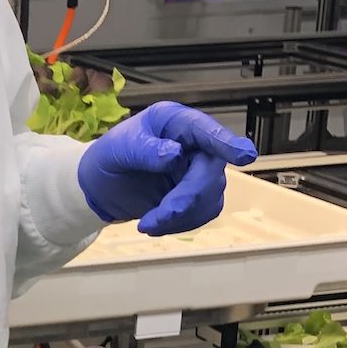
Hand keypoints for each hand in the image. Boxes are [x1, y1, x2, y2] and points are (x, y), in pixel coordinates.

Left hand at [78, 102, 256, 236]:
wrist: (101, 185)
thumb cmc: (110, 156)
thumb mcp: (119, 148)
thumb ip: (144, 149)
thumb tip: (174, 154)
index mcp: (177, 123)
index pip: (205, 131)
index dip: (225, 143)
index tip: (245, 156)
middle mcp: (195, 144)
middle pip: (210, 171)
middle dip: (188, 198)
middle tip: (159, 217)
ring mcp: (199, 170)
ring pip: (209, 196)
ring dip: (181, 216)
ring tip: (147, 223)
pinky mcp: (197, 195)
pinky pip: (203, 213)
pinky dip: (180, 224)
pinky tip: (155, 224)